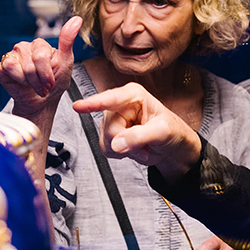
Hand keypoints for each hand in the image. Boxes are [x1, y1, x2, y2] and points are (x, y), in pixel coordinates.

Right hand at [0, 17, 81, 118]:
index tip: (51, 82)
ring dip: (23, 82)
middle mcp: (22, 48)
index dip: (46, 72)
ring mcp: (10, 58)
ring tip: (28, 86)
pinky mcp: (0, 71)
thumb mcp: (66, 61)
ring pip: (12, 67)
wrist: (43, 101)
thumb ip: (67, 40)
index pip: (40, 55)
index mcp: (38, 44)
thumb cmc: (56, 81)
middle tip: (41, 87)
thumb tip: (78, 19)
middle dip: (36, 80)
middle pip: (26, 63)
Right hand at [73, 82, 201, 179]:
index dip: (93, 103)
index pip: (110, 99)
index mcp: (133, 95)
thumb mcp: (162, 132)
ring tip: (141, 145)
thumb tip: (116, 144)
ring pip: (105, 140)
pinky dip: (120, 154)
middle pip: (109, 128)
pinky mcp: (110, 134)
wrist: (171, 147)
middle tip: (144, 143)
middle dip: (126, 141)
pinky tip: (133, 149)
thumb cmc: (171, 131)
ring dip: (124, 149)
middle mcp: (119, 104)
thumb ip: (139, 136)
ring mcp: (113, 119)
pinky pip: (105, 148)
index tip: (78, 106)